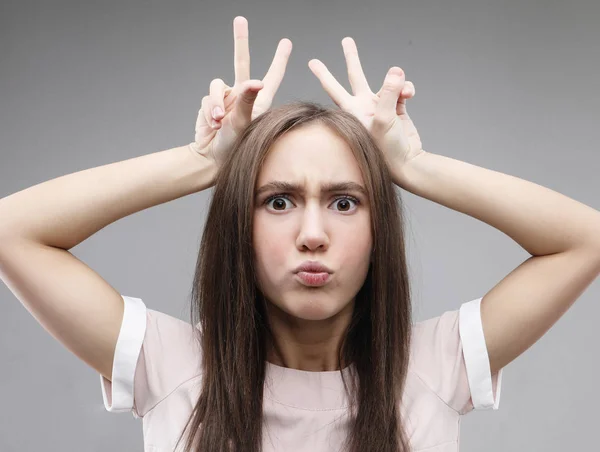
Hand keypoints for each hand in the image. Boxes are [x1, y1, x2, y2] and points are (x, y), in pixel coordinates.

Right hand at [189, 16, 291, 167]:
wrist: (212, 158)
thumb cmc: (235, 146)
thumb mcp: (244, 123)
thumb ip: (248, 100)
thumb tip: (256, 80)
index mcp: (258, 101)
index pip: (271, 76)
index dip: (278, 60)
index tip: (286, 43)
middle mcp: (242, 96)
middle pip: (241, 62)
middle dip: (240, 41)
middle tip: (240, 20)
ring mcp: (226, 99)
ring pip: (217, 85)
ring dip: (215, 103)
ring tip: (218, 122)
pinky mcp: (210, 104)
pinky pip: (207, 99)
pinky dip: (208, 111)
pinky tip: (212, 125)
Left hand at [308, 38, 423, 181]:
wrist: (407, 162)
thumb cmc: (388, 148)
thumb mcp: (385, 119)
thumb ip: (390, 92)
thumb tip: (396, 71)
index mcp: (353, 110)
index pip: (334, 88)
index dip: (324, 75)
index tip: (312, 62)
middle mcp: (364, 106)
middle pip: (357, 76)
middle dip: (352, 58)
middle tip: (346, 40)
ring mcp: (380, 107)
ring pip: (387, 82)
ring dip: (397, 82)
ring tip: (404, 91)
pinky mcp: (397, 108)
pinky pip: (401, 89)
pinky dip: (407, 89)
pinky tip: (410, 95)